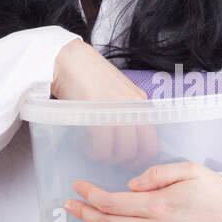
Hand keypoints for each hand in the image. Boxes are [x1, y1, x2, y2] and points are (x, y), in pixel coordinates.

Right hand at [51, 38, 156, 162]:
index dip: (141, 158)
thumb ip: (126, 110)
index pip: (152, 141)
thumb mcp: (116, 90)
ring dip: (107, 156)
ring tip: (95, 150)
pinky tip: (86, 143)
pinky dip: (94, 150)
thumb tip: (127, 138)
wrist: (68, 58)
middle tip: (108, 158)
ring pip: (121, 150)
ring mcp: (116, 108)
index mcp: (140, 101)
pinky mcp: (98, 111)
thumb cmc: (88, 74)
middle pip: (138, 150)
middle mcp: (133, 105)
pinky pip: (102, 145)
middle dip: (123, 161)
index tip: (129, 163)